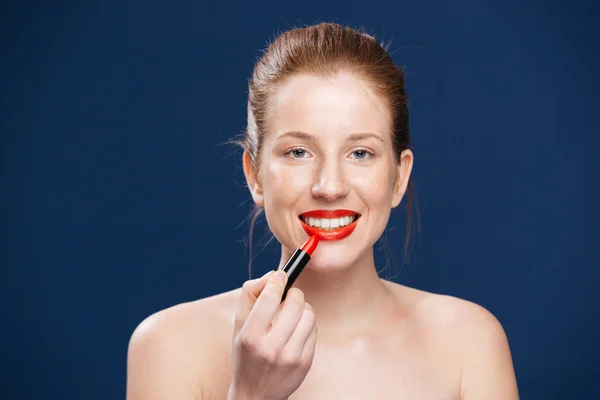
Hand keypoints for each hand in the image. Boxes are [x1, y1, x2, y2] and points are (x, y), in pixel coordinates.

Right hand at [228, 270, 316, 399]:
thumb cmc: (246, 353)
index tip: (279, 277)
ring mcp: (291, 357)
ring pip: (309, 314)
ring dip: (302, 307)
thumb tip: (274, 275)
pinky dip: (307, 322)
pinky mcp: (305, 362)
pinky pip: (314, 328)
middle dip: (293, 293)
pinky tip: (297, 327)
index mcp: (250, 337)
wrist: (255, 394)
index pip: (269, 298)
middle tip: (288, 295)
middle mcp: (271, 348)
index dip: (277, 281)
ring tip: (293, 312)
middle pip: (294, 303)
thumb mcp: (238, 325)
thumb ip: (250, 295)